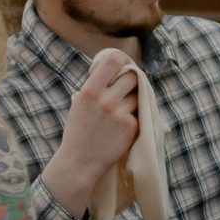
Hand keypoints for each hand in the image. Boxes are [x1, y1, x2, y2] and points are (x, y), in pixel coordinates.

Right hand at [40, 48, 139, 214]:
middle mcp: (105, 100)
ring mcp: (120, 113)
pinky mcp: (131, 126)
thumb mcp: (80, 103)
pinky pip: (139, 112)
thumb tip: (118, 67)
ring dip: (133, 99)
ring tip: (120, 111)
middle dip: (131, 80)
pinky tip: (120, 126)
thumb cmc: (79, 130)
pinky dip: (134, 116)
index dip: (122, 58)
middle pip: (132, 76)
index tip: (123, 63)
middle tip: (126, 88)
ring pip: (138, 95)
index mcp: (90, 91)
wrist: (80, 161)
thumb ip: (97, 86)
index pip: (113, 60)